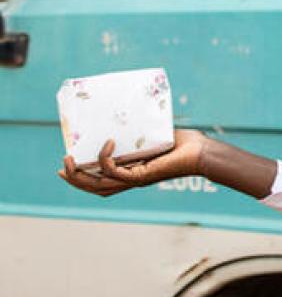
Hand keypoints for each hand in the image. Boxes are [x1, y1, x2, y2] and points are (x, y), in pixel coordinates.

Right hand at [59, 130, 209, 196]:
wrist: (203, 152)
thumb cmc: (185, 143)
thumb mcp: (154, 134)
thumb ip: (141, 128)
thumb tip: (131, 108)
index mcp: (132, 172)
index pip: (102, 181)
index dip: (82, 177)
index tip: (67, 165)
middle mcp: (132, 179)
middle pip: (95, 188)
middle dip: (75, 179)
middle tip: (62, 165)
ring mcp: (136, 179)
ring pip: (99, 184)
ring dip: (80, 175)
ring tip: (70, 159)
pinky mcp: (142, 176)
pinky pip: (116, 173)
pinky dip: (106, 160)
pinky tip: (107, 144)